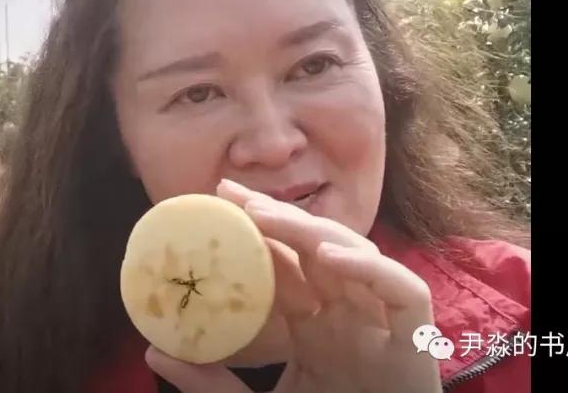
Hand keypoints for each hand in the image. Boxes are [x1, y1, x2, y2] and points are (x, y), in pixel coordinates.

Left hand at [145, 179, 441, 392]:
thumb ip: (210, 383)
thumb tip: (153, 354)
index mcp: (313, 326)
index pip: (283, 266)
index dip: (252, 233)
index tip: (213, 207)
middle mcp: (347, 315)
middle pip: (316, 248)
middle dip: (277, 215)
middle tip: (230, 193)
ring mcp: (381, 324)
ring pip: (357, 256)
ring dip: (313, 231)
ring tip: (266, 216)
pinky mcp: (414, 341)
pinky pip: (403, 292)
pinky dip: (372, 270)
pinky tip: (330, 257)